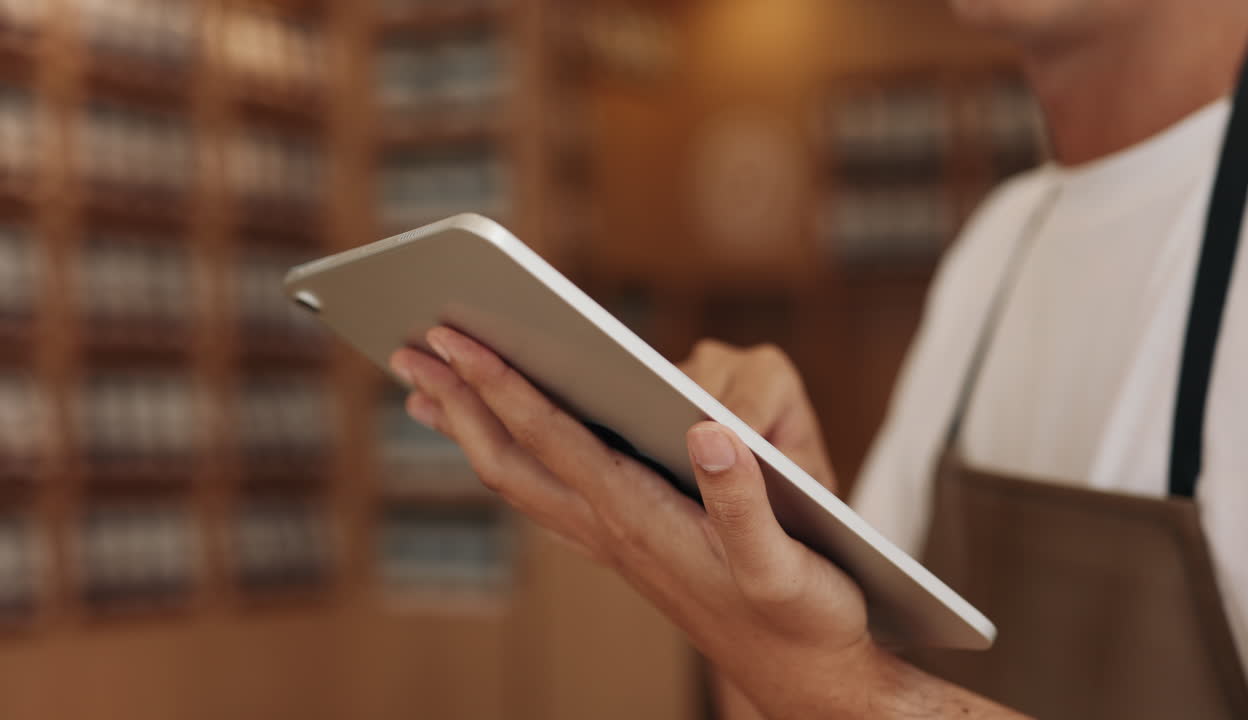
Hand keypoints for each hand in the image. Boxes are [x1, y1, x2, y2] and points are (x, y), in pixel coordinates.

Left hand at [390, 328, 1018, 719]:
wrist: (807, 680)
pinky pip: (544, 498)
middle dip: (458, 401)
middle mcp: (610, 528)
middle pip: (510, 458)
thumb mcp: (783, 564)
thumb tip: (708, 430)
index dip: (501, 384)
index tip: (453, 337)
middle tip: (407, 349)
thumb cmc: (801, 617)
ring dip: (470, 431)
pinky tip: (502, 448)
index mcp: (638, 517)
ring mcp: (611, 543)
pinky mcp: (626, 550)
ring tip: (428, 395)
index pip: (552, 437)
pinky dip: (508, 459)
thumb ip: (743, 501)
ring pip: (518, 480)